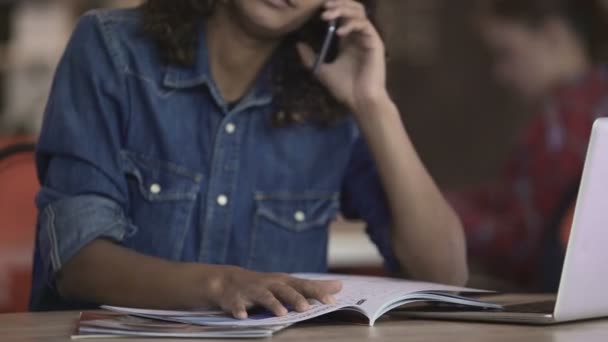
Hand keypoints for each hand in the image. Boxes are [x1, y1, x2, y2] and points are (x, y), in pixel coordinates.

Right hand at [206, 266, 341, 318]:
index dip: (318, 293)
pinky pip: (236, 304)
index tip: (332, 302)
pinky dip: (239, 309)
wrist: (229, 280)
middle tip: (305, 308)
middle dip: (295, 298)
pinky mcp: (235, 299)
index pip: (304, 287)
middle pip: (285, 290)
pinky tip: (242, 316)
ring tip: (281, 313)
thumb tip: (339, 286)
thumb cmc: (266, 285)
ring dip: (272, 304)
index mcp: (284, 283)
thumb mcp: (289, 284)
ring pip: (263, 296)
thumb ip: (313, 287)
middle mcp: (270, 285)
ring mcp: (252, 291)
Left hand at [297, 0, 388, 113]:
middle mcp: (358, 36)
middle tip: (323, 6)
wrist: (359, 101)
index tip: (317, 9)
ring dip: (343, 10)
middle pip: (352, 9)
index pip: (342, 16)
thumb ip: (310, 58)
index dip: (332, 9)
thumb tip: (298, 44)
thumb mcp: (321, 71)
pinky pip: (365, 26)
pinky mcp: (375, 43)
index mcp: (348, 40)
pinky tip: (339, 32)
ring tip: (327, 15)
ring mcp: (368, 38)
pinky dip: (351, 25)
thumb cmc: (344, 88)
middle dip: (338, 4)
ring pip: (359, 13)